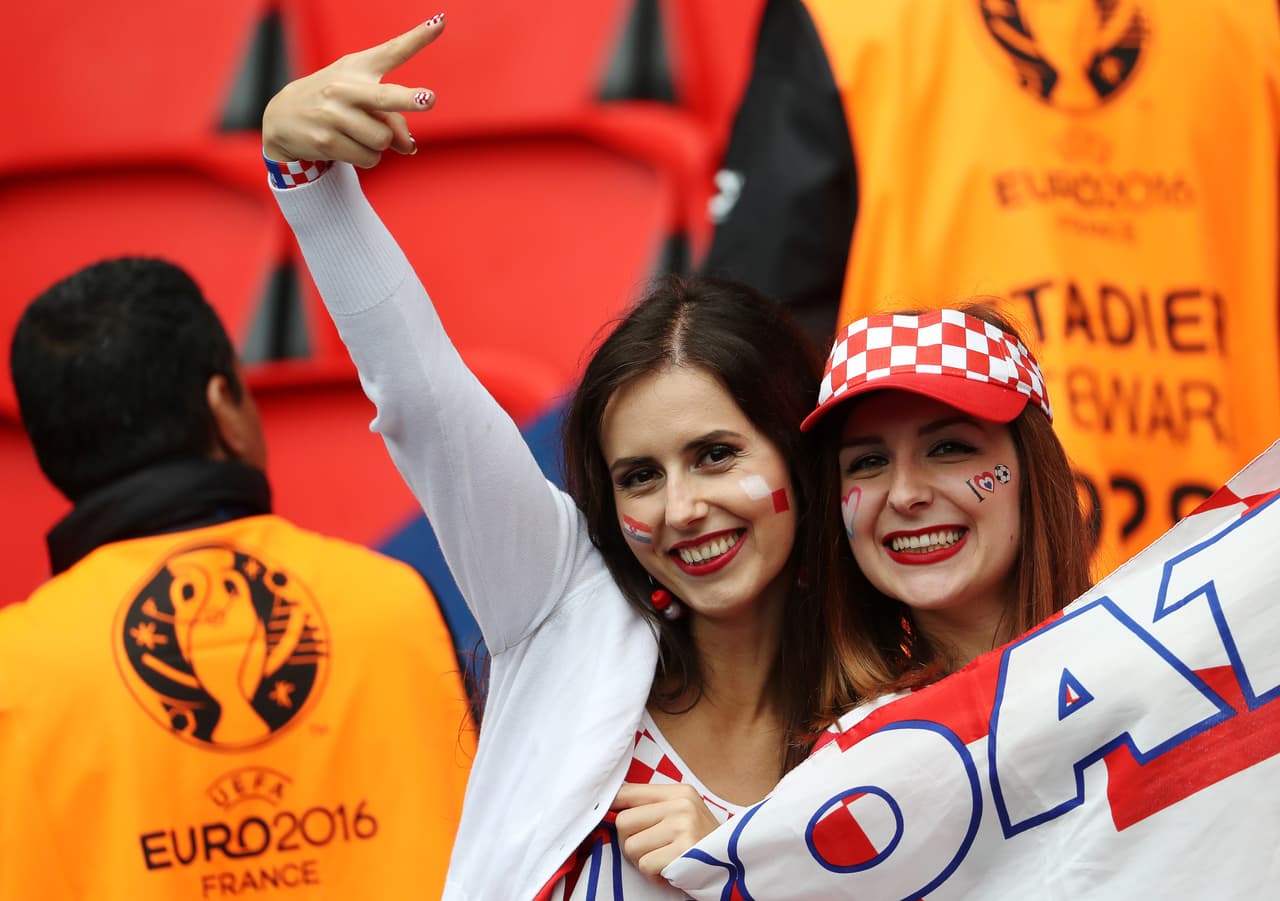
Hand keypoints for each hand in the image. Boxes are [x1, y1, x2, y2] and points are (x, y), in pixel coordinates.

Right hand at [262, 13, 445, 167]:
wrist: (284, 117)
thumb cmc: (334, 103)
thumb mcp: (361, 98)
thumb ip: (393, 119)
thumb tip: (410, 147)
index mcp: (359, 68)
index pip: (392, 51)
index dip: (418, 38)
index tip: (441, 23)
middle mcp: (345, 87)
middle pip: (385, 97)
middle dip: (409, 99)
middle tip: (428, 99)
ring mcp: (333, 114)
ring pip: (383, 139)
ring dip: (380, 144)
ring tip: (358, 133)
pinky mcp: (326, 140)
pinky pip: (369, 158)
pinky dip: (367, 158)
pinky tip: (348, 145)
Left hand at [611, 783, 720, 880]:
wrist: (735, 864)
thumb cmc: (700, 840)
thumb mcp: (682, 812)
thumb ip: (652, 806)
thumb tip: (611, 804)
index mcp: (678, 791)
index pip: (628, 792)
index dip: (612, 805)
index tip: (607, 815)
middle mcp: (680, 805)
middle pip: (623, 821)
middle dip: (629, 842)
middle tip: (648, 849)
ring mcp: (683, 828)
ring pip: (631, 846)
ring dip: (642, 860)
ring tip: (662, 859)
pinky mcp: (683, 852)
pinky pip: (645, 865)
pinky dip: (653, 874)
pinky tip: (669, 869)